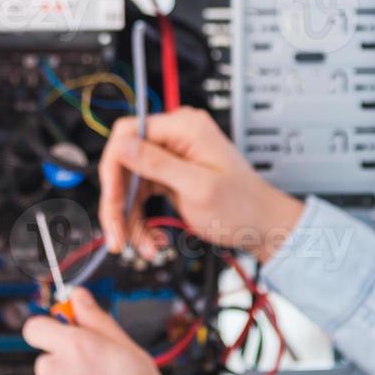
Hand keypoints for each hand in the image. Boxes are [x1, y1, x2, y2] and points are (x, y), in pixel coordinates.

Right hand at [97, 106, 303, 262]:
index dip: (114, 167)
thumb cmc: (243, 206)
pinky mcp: (170, 176)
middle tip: (117, 235)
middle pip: (124, 163)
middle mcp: (175, 138)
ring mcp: (172, 157)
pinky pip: (141, 195)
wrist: (263, 226)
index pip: (127, 134)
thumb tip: (122, 144)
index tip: (111, 198)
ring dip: (129, 218)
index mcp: (183, 128)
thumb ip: (158, 163)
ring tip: (142, 246)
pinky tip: (150, 239)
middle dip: (119, 203)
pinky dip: (140, 220)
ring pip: (129, 184)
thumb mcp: (198, 186)